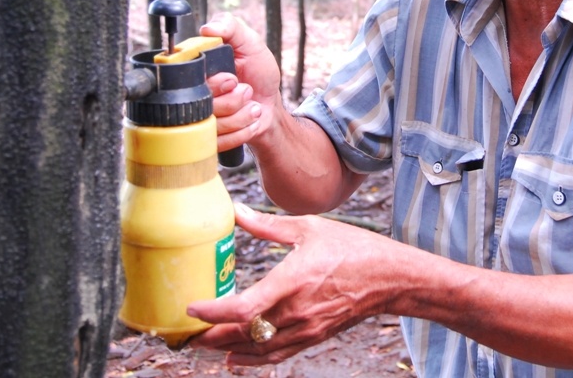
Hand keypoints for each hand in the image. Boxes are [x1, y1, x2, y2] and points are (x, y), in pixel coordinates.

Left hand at [187, 203, 394, 366]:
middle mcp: (296, 311)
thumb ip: (268, 225)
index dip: (213, 314)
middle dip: (210, 338)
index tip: (191, 309)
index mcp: (292, 280)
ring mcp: (305, 328)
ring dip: (225, 350)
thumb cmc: (352, 248)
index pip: (243, 308)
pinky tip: (234, 359)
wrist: (388, 277)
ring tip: (202, 345)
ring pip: (256, 348)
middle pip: (242, 334)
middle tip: (184, 334)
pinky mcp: (312, 337)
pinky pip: (276, 355)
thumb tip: (236, 211)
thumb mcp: (309, 227)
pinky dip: (252, 360)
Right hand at [200, 14, 281, 151]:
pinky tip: (249, 120)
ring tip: (251, 105)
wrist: (269, 104)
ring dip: (240, 115)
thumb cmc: (258, 73)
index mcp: (196, 70)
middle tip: (246, 89)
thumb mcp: (251, 43)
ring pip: (211, 125)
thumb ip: (231, 27)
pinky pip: (219, 142)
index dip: (213, 82)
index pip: (186, 79)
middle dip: (233, 99)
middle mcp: (192, 94)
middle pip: (199, 105)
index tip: (232, 78)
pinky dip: (242, 131)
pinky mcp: (207, 139)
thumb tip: (208, 28)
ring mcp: (198, 119)